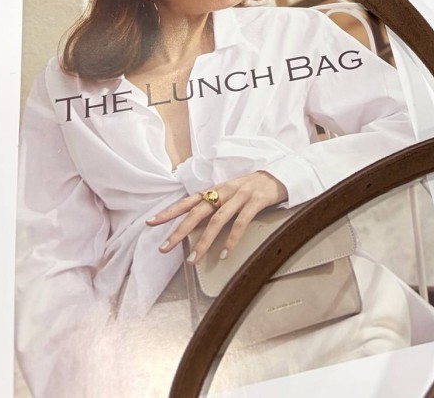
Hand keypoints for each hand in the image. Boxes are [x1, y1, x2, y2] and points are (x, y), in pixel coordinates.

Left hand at [146, 171, 287, 263]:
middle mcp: (225, 190)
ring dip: (204, 242)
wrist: (282, 173)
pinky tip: (225, 254)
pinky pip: (241, 222)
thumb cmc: (254, 187)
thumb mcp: (232, 192)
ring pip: (217, 220)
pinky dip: (232, 239)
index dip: (170, 211)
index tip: (151, 222)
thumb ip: (217, 204)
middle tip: (164, 248)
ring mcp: (240, 195)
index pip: (189, 200)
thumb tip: (196, 223)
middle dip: (179, 230)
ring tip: (193, 260)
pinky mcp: (256, 201)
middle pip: (197, 211)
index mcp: (217, 189)